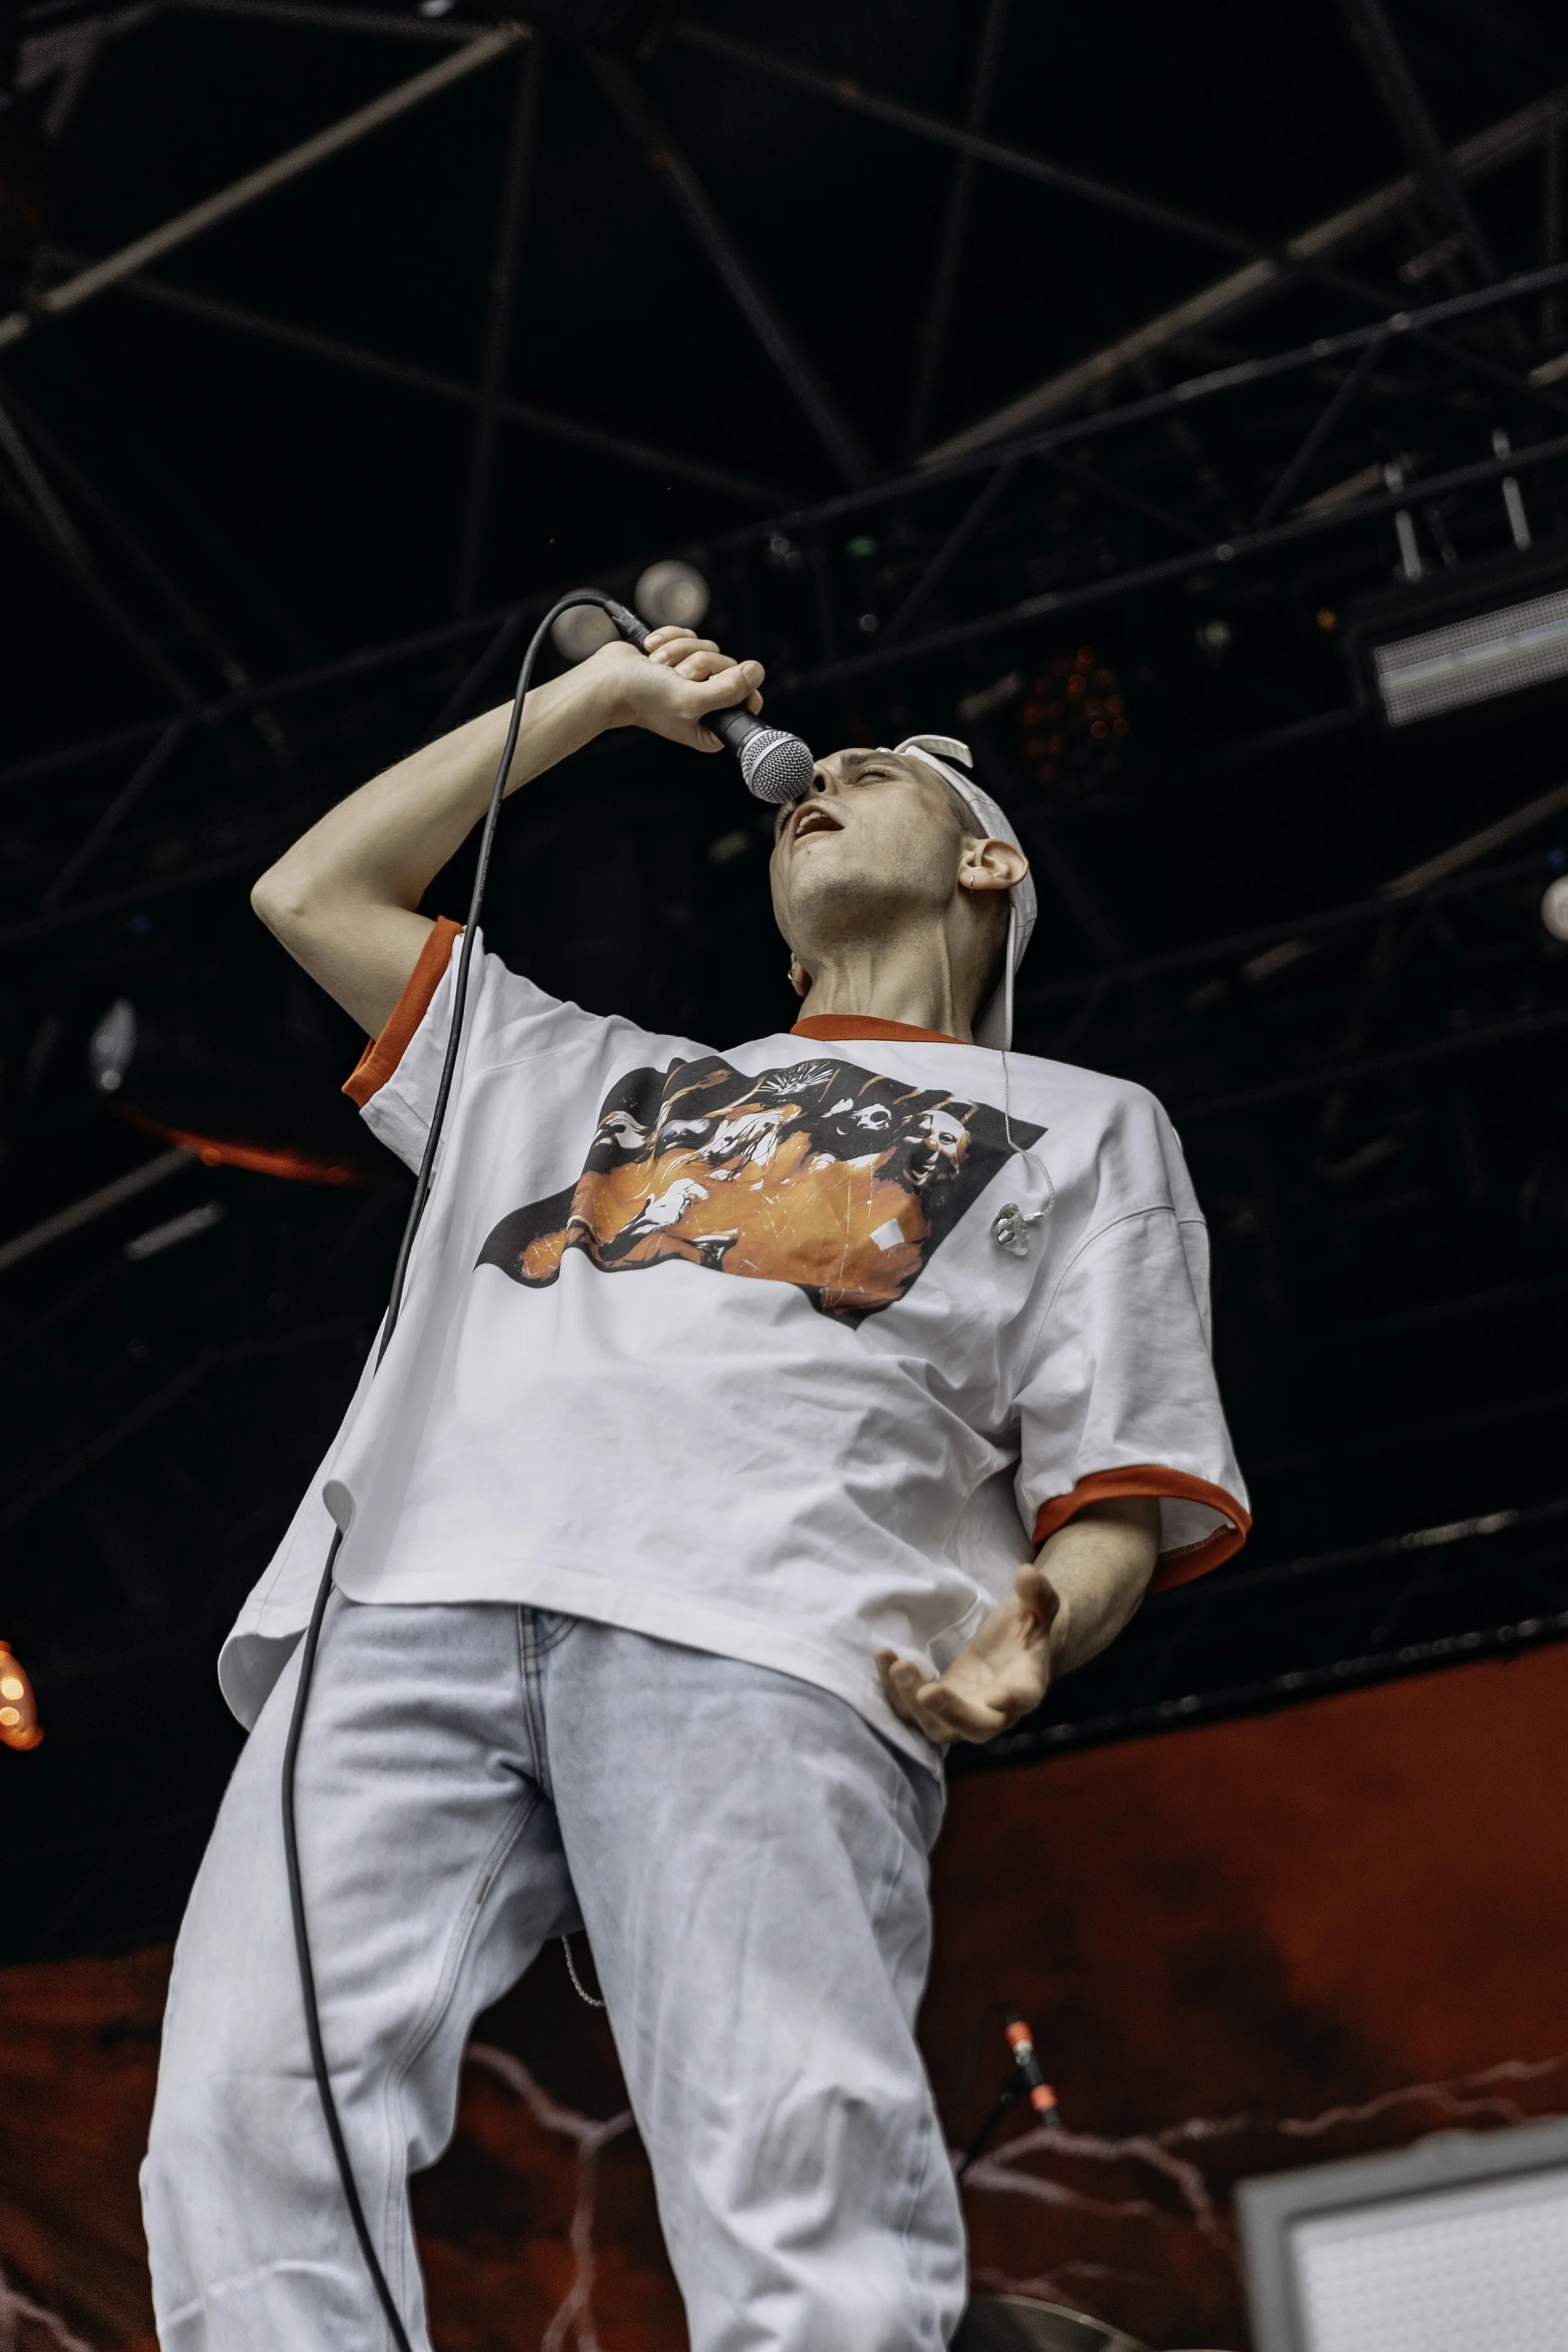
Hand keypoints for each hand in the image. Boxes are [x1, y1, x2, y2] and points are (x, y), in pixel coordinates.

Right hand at [583, 626, 764, 751]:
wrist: (608, 680)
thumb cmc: (643, 696)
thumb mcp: (690, 699)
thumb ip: (727, 690)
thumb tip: (756, 672)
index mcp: (712, 726)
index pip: (750, 701)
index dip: (737, 686)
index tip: (713, 683)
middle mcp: (706, 704)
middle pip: (731, 670)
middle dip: (700, 665)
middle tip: (677, 677)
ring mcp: (694, 680)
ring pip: (710, 650)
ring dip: (681, 653)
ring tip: (660, 669)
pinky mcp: (681, 658)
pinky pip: (693, 637)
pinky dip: (672, 640)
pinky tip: (653, 654)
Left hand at [877, 1563, 1061, 1746]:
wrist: (1013, 1647)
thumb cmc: (1027, 1627)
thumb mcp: (1037, 1606)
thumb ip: (1037, 1593)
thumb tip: (1027, 1573)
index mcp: (1027, 1683)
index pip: (1025, 1697)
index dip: (1013, 1701)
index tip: (997, 1697)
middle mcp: (997, 1710)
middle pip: (977, 1728)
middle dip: (950, 1712)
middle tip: (927, 1691)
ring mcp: (964, 1712)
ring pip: (939, 1727)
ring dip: (914, 1703)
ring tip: (898, 1665)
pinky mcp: (939, 1705)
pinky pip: (914, 1709)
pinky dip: (896, 1691)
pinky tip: (885, 1658)